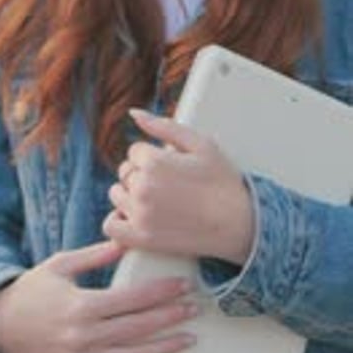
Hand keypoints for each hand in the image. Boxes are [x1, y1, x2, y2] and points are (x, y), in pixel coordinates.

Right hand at [0, 239, 198, 352]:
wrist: (2, 327)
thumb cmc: (35, 289)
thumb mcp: (61, 264)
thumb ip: (95, 255)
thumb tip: (127, 240)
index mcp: (79, 306)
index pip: (131, 300)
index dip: (160, 292)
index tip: (182, 285)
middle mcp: (81, 337)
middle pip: (137, 329)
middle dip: (169, 318)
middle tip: (194, 308)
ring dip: (164, 349)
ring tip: (189, 338)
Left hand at [103, 109, 253, 264]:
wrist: (241, 224)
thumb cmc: (223, 182)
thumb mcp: (200, 144)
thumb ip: (163, 125)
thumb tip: (134, 113)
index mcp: (154, 162)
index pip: (135, 151)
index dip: (153, 156)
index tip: (172, 167)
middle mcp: (143, 188)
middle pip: (125, 171)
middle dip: (142, 173)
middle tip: (169, 184)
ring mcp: (141, 215)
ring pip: (117, 194)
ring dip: (131, 194)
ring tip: (157, 199)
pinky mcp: (142, 239)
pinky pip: (112, 227)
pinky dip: (118, 221)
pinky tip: (134, 217)